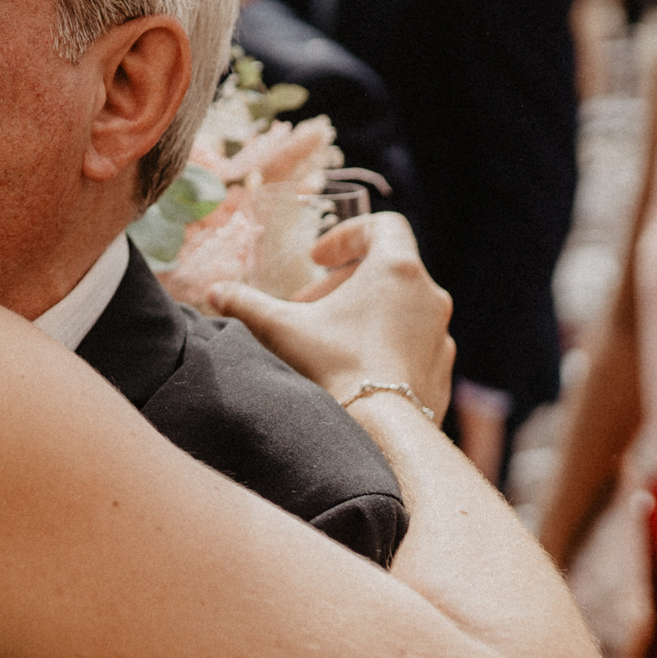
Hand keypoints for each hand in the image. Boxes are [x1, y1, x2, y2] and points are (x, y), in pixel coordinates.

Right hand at [209, 213, 454, 416]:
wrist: (382, 432)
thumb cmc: (335, 367)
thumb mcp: (281, 327)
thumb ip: (245, 303)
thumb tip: (215, 292)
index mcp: (398, 269)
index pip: (384, 225)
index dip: (347, 235)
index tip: (318, 258)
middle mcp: (429, 296)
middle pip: (387, 270)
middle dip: (343, 283)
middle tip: (308, 305)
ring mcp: (440, 335)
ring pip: (400, 308)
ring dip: (363, 314)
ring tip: (327, 339)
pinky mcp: (441, 370)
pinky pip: (412, 344)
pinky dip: (383, 345)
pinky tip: (351, 370)